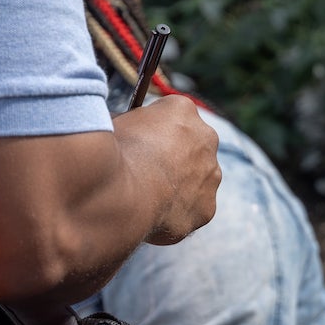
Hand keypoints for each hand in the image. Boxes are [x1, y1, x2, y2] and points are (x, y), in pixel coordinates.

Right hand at [114, 95, 220, 244]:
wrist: (121, 195)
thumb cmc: (113, 154)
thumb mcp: (116, 123)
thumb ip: (129, 123)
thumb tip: (123, 131)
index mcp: (182, 109)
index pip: (171, 115)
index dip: (152, 129)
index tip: (139, 141)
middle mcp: (206, 137)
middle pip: (191, 145)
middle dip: (173, 156)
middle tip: (146, 170)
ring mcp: (211, 174)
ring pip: (196, 179)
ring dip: (178, 185)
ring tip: (147, 196)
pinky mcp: (207, 207)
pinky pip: (191, 209)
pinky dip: (175, 212)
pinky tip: (152, 215)